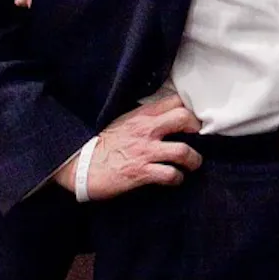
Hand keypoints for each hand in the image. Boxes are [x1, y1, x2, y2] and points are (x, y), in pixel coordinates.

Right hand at [52, 93, 203, 200]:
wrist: (80, 166)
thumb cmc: (102, 145)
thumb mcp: (124, 121)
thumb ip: (145, 117)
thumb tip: (167, 116)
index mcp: (141, 115)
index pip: (175, 101)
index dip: (189, 108)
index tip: (193, 119)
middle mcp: (146, 130)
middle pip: (184, 118)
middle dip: (197, 128)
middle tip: (198, 138)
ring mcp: (145, 151)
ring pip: (183, 151)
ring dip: (194, 159)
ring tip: (192, 163)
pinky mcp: (141, 172)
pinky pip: (170, 174)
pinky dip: (177, 178)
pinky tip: (175, 178)